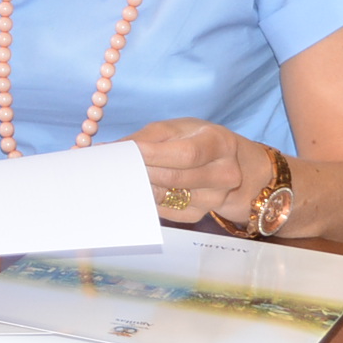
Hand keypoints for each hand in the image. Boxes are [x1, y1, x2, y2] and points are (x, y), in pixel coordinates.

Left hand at [130, 118, 251, 226]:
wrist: (227, 164)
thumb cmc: (196, 140)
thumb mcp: (176, 129)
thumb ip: (146, 138)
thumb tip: (114, 149)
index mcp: (220, 143)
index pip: (187, 154)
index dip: (155, 155)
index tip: (128, 152)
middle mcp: (224, 173)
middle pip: (176, 178)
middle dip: (144, 171)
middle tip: (119, 166)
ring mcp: (215, 198)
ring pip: (169, 197)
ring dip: (143, 187)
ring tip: (126, 176)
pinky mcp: (200, 214)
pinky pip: (167, 212)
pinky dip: (150, 201)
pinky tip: (141, 190)